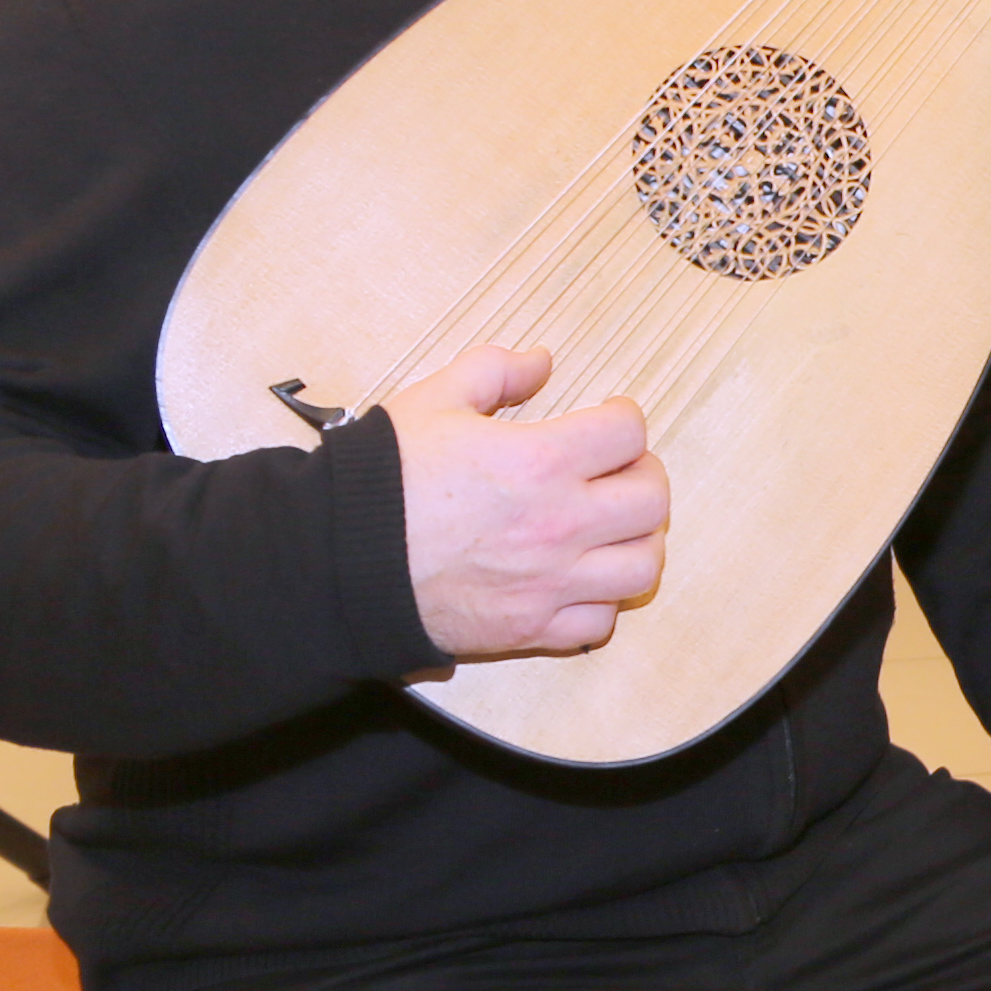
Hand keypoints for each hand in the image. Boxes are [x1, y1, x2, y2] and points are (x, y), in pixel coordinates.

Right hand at [383, 344, 666, 660]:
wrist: (337, 563)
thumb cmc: (381, 484)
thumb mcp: (433, 400)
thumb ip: (495, 371)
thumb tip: (540, 362)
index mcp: (539, 461)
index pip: (628, 432)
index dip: (623, 417)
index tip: (610, 420)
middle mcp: (558, 525)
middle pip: (652, 499)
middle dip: (643, 475)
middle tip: (618, 469)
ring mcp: (549, 582)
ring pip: (642, 566)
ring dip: (636, 539)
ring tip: (611, 525)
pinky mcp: (530, 628)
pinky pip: (601, 622)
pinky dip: (601, 600)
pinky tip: (580, 577)